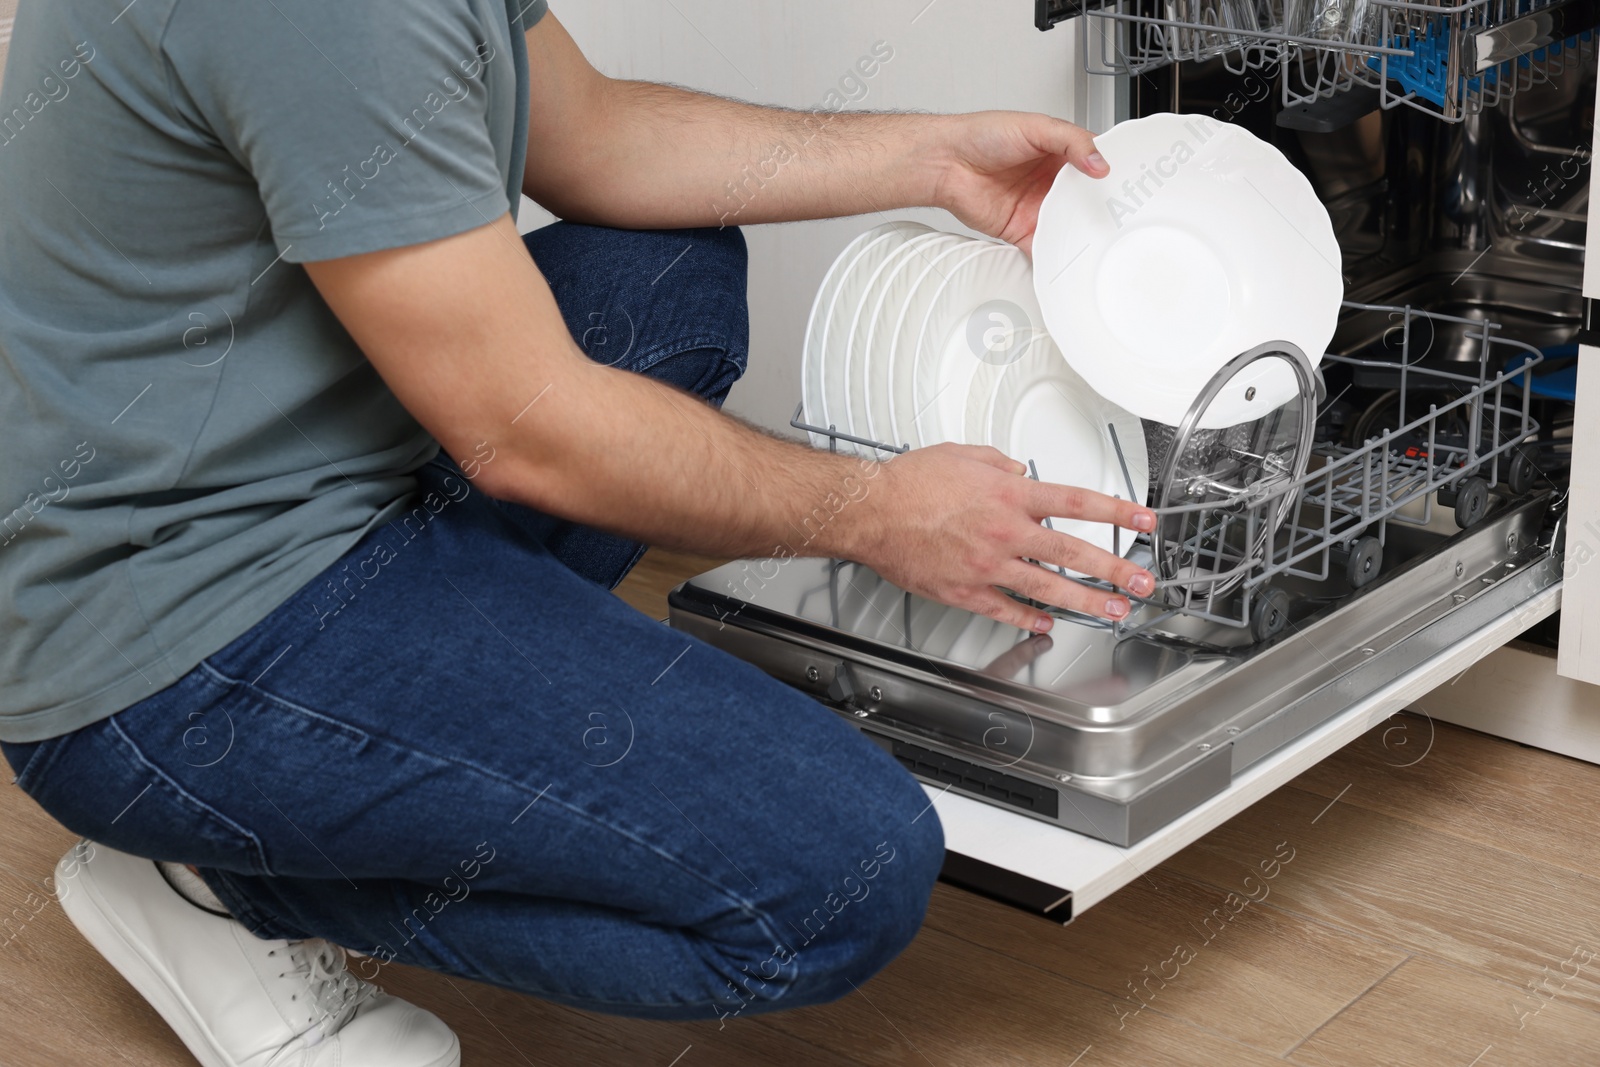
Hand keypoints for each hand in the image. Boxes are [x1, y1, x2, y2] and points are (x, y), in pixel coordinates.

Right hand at [842, 443, 1155, 631]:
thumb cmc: (908, 483)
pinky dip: (1030, 618)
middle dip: (1115, 569)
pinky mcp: (965, 590)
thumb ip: (999, 464)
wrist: (870, 511)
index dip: (1117, 512)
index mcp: (1008, 495)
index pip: (1078, 503)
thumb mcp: (962, 455)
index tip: (1143, 520)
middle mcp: (1005, 531)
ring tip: (1113, 610)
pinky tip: (1048, 623)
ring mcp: (987, 565)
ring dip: (1087, 601)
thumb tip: (1020, 471)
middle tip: (1141, 581)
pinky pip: (1006, 608)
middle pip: (1074, 552)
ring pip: (1048, 587)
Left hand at [928, 111, 1109, 254]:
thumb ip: (1071, 141)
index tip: (1131, 186)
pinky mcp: (1021, 230)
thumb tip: (1098, 162)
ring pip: (1068, 226)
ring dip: (1082, 235)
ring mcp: (1037, 207)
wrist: (946, 163)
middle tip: (1120, 219)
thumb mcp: (1036, 126)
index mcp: (1059, 153)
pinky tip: (1069, 260)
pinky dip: (1055, 257)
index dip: (1113, 175)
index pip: (1095, 165)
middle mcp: (1050, 182)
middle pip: (1085, 201)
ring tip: (1100, 242)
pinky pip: (1043, 247)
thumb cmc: (982, 136)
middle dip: (1101, 211)